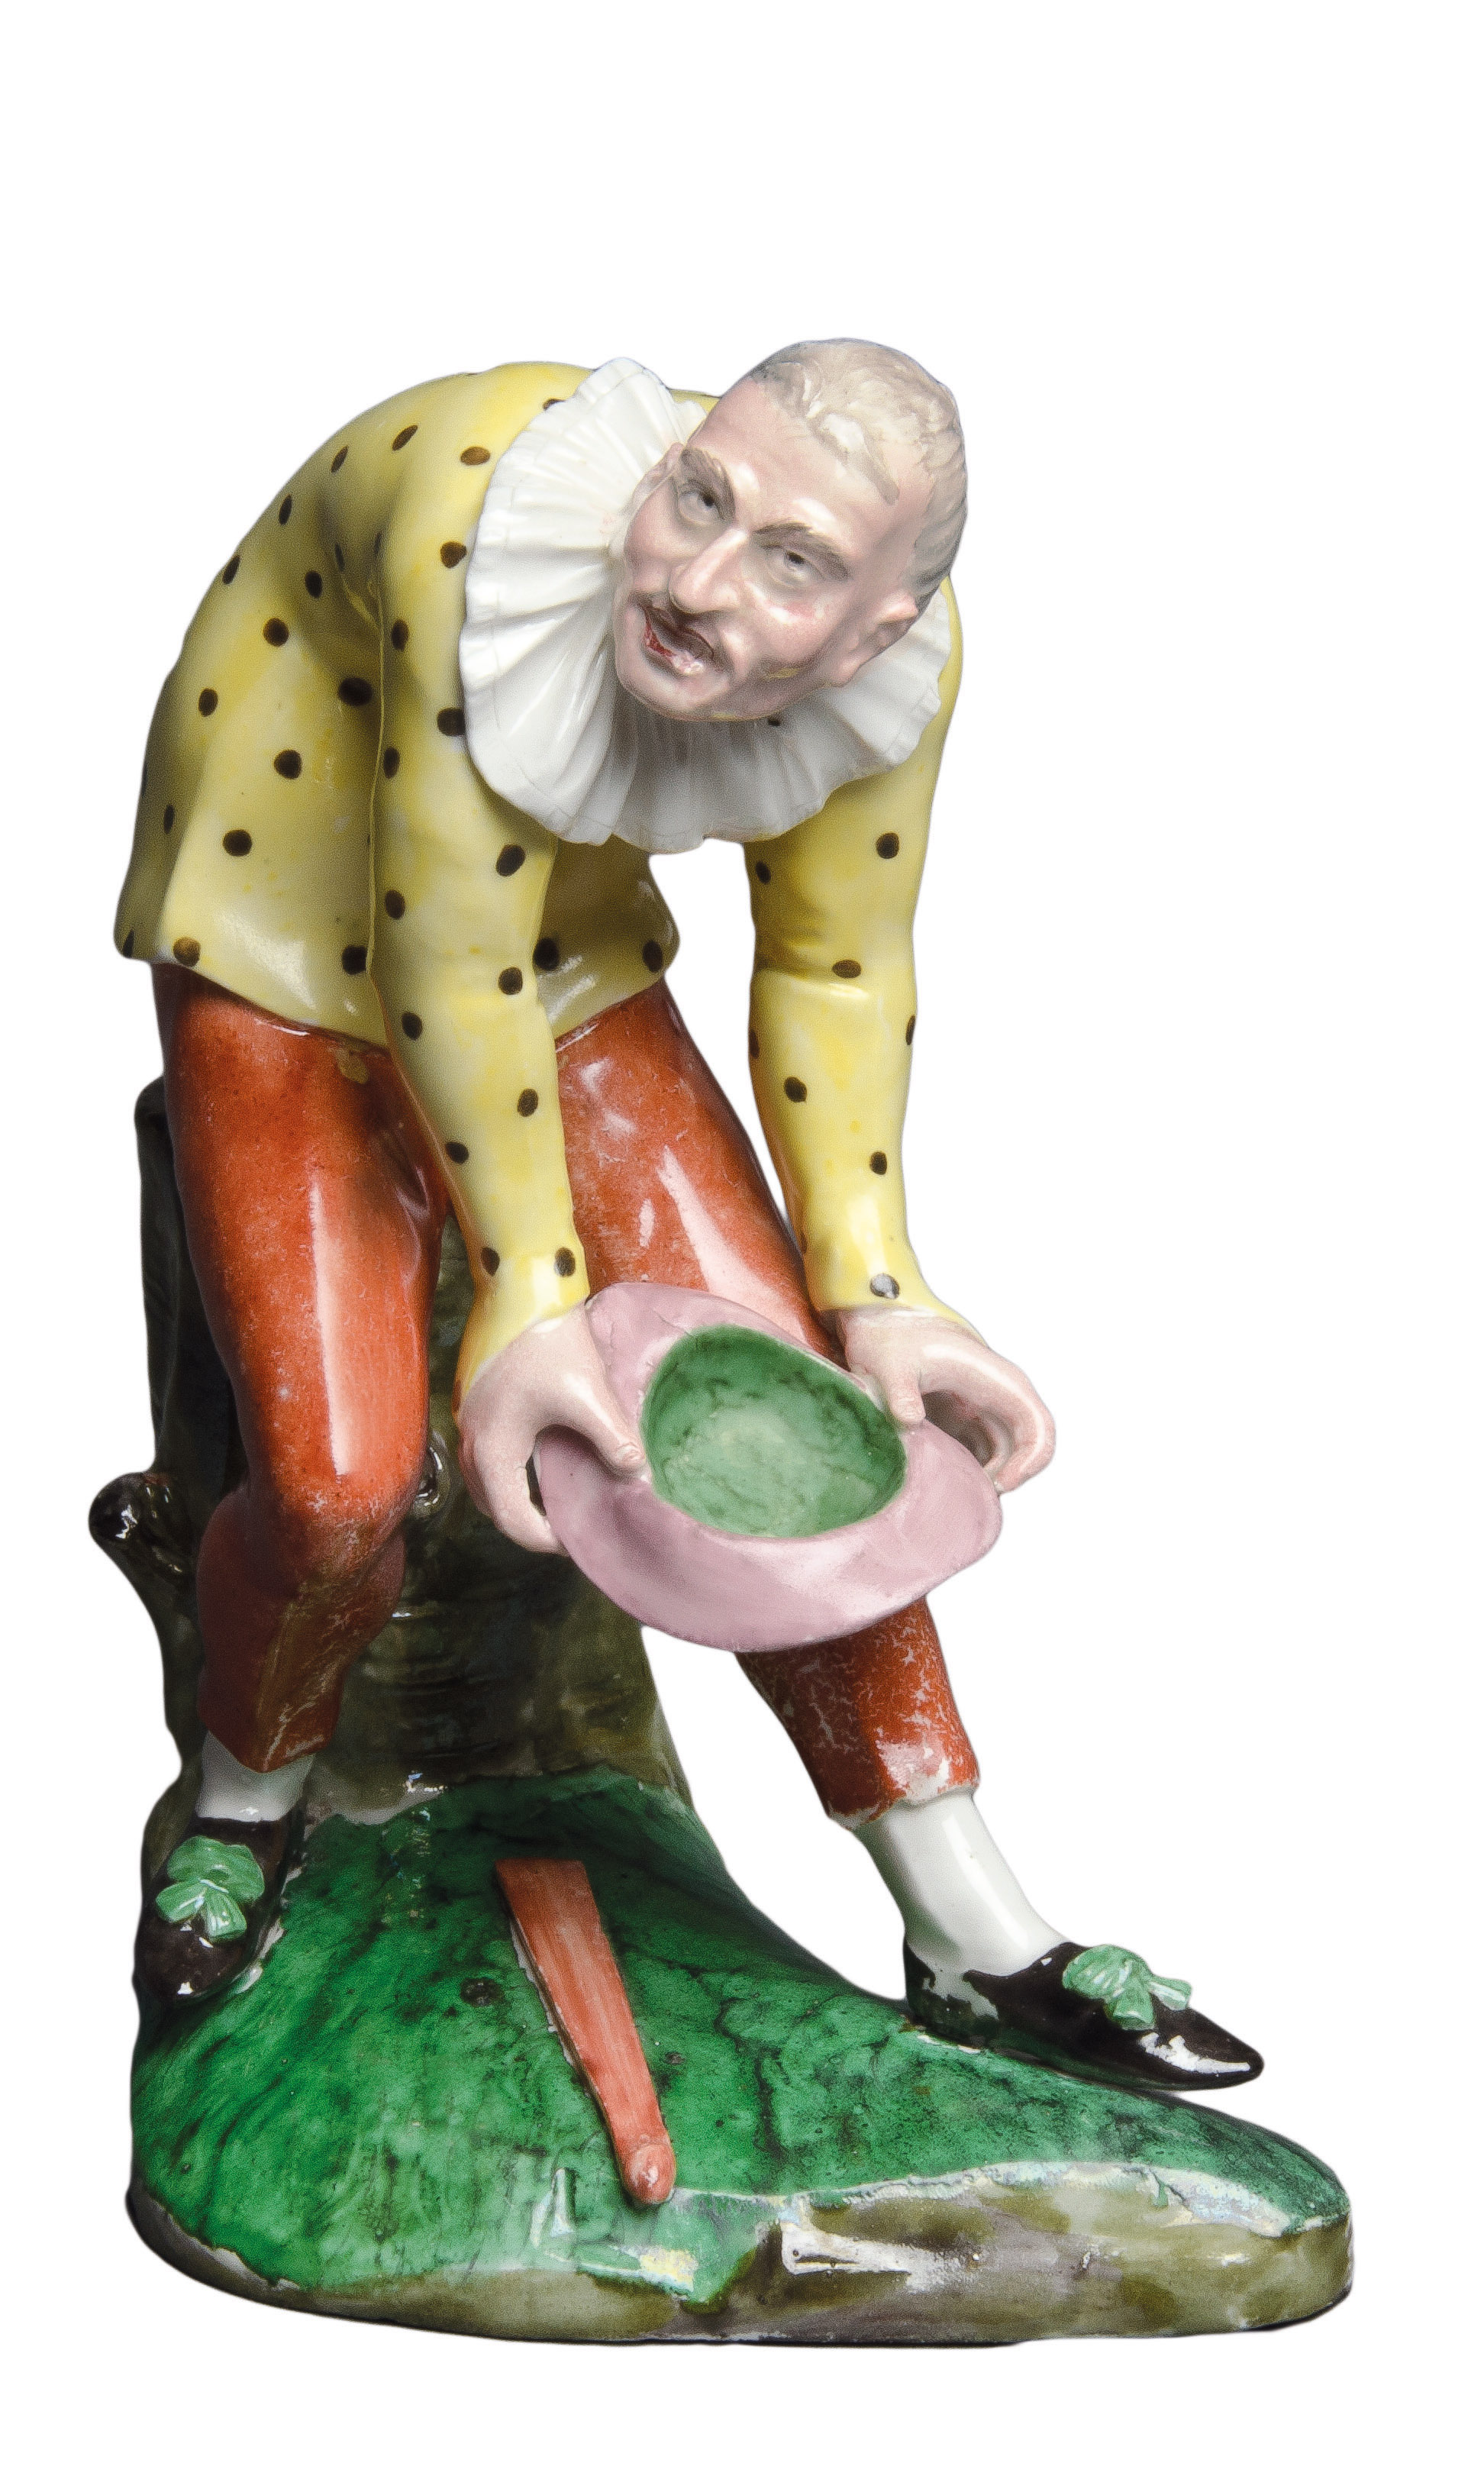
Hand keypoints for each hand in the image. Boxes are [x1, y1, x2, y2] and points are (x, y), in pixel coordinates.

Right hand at [457, 1305, 646, 1554]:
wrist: (521, 1288)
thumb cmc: (550, 1341)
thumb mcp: (589, 1394)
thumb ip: (614, 1440)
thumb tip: (636, 1473)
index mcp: (493, 1450)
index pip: (513, 1522)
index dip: (546, 1541)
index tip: (579, 1541)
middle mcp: (471, 1443)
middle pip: (494, 1508)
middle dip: (530, 1525)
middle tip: (570, 1526)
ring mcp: (468, 1423)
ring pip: (487, 1484)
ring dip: (518, 1499)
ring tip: (559, 1499)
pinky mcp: (476, 1405)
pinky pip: (488, 1458)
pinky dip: (511, 1474)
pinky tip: (545, 1461)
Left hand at [833, 1306, 1054, 1492]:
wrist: (879, 1327)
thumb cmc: (892, 1340)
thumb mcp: (891, 1363)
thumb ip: (899, 1389)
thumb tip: (908, 1420)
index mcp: (998, 1381)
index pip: (1038, 1427)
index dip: (1031, 1462)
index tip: (1002, 1485)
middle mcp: (1000, 1399)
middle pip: (1026, 1452)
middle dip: (1004, 1481)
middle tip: (967, 1499)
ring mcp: (984, 1414)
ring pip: (1004, 1460)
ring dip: (985, 1482)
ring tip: (950, 1494)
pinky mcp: (965, 1426)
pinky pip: (980, 1458)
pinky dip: (968, 1477)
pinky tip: (940, 1486)